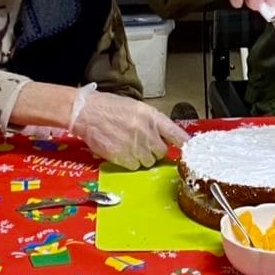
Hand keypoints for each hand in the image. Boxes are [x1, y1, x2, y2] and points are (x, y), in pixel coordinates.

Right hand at [68, 84, 189, 169]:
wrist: (86, 112)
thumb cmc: (109, 107)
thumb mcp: (136, 107)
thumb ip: (152, 122)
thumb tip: (165, 136)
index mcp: (151, 116)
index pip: (175, 133)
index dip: (183, 143)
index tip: (188, 148)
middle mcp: (146, 131)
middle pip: (162, 151)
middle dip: (154, 150)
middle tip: (142, 143)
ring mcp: (134, 145)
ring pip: (148, 161)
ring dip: (142, 157)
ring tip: (128, 145)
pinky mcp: (122, 156)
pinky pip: (134, 166)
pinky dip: (129, 162)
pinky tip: (121, 151)